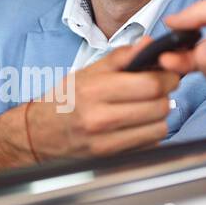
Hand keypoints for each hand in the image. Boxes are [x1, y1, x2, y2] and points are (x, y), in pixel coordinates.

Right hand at [0, 36, 179, 173]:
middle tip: (157, 90)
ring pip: (159, 129)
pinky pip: (149, 145)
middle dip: (164, 96)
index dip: (167, 77)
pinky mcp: (112, 159)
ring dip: (159, 117)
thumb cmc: (63, 101)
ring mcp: (107, 143)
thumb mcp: (87, 72)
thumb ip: (122, 57)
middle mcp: (101, 119)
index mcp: (95, 92)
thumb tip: (149, 45)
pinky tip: (137, 126)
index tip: (167, 74)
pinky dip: (149, 134)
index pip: (151, 84)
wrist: (38, 134)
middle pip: (159, 107)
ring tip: (147, 108)